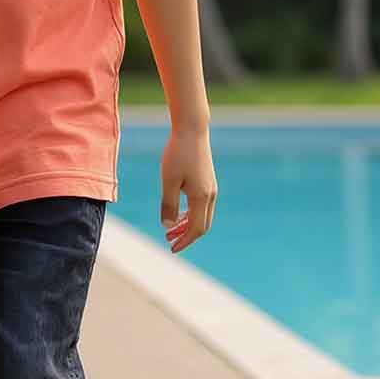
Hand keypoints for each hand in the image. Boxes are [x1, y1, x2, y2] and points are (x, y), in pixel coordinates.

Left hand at [160, 127, 216, 253]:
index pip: (196, 229)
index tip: (171, 248)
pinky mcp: (208, 181)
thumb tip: (168, 226)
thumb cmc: (178, 153)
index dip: (184, 241)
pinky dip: (190, 214)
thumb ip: (169, 204)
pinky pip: (202, 205)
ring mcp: (211, 188)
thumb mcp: (168, 180)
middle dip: (186, 236)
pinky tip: (178, 212)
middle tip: (168, 241)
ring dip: (187, 225)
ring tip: (170, 229)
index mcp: (201, 197)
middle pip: (201, 225)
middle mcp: (210, 195)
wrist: (192, 130)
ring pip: (202, 215)